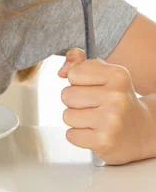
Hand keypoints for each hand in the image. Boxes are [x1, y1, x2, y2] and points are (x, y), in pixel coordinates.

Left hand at [59, 48, 152, 164]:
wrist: (142, 130)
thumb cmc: (118, 101)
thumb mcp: (105, 75)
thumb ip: (80, 64)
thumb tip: (62, 70)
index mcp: (117, 76)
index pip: (74, 73)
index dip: (77, 81)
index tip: (93, 87)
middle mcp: (116, 97)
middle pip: (66, 95)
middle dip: (75, 101)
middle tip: (94, 106)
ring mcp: (110, 120)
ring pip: (67, 116)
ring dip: (76, 119)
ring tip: (94, 119)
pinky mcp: (103, 141)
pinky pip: (71, 135)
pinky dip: (79, 136)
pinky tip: (95, 132)